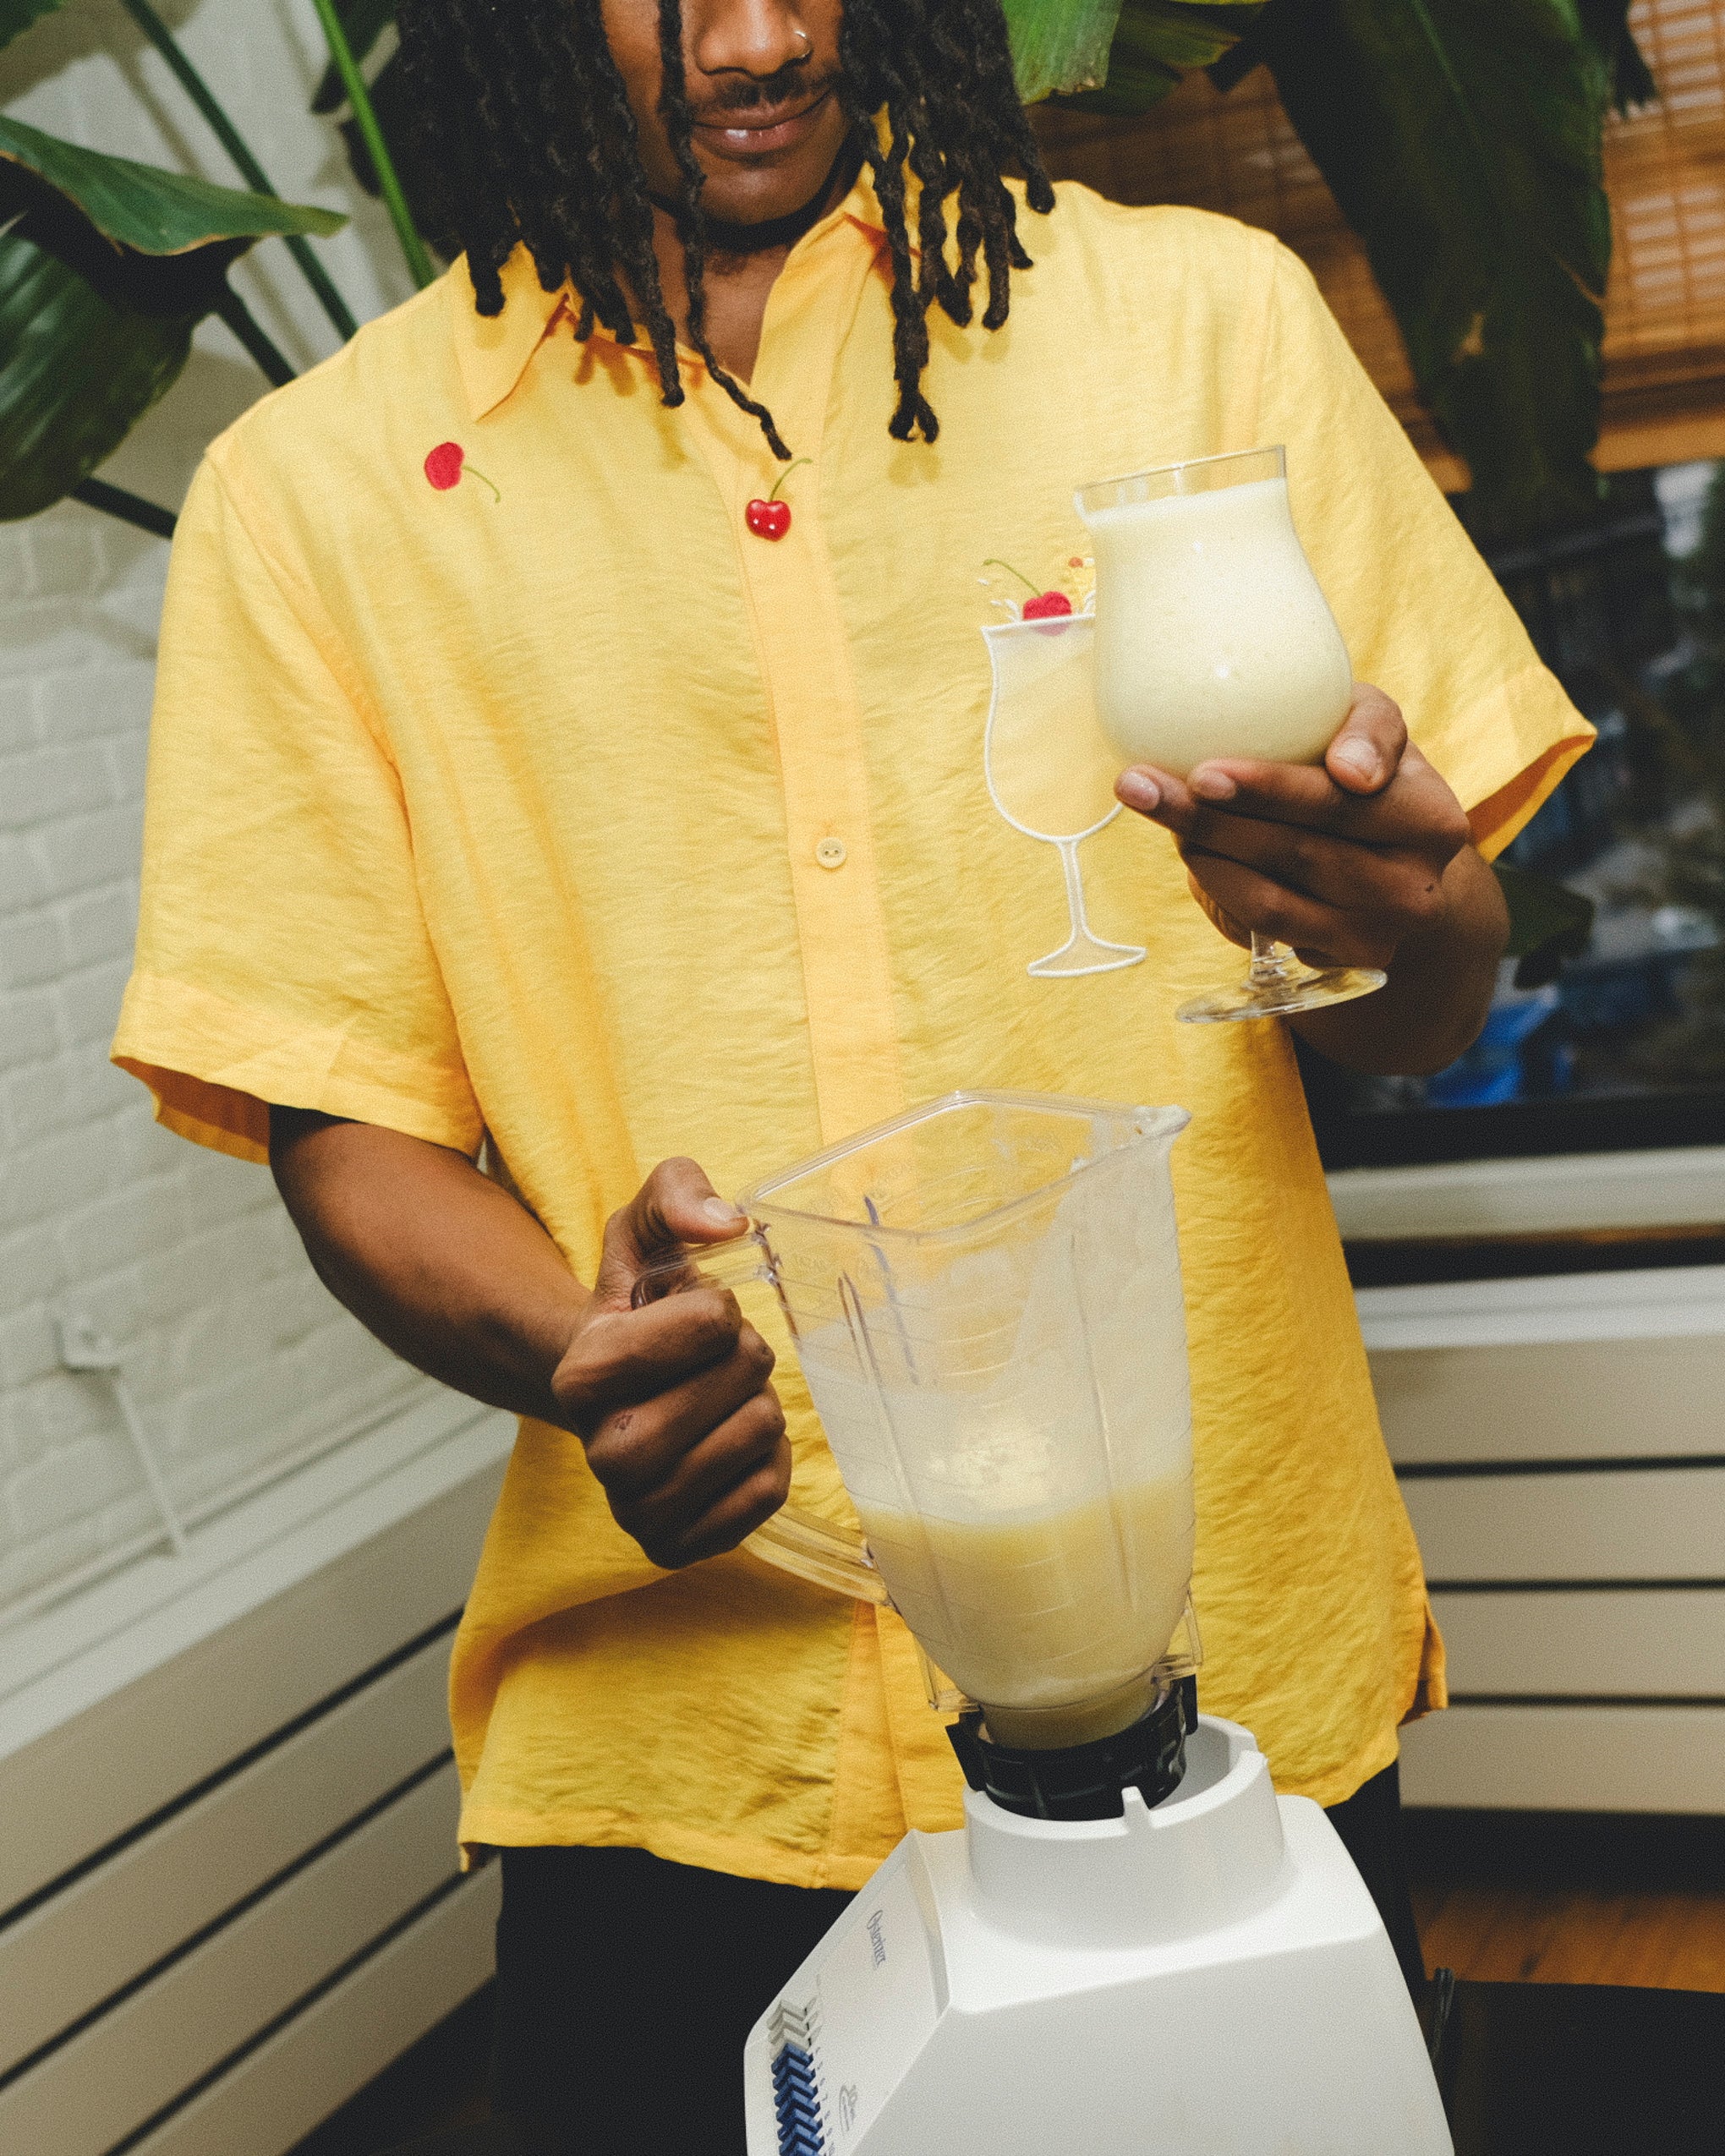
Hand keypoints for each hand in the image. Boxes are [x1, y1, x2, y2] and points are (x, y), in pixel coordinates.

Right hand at [550, 1158, 789, 1568]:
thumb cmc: (638, 1311)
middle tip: (716, 1359)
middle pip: (739, 1384)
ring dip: (759, 1405)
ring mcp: (637, 1510)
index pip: (707, 1325)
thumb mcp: (644, 1228)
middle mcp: (600, 1452)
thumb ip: (678, 1193)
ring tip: (719, 1400)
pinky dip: (768, 1460)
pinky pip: (767, 1493)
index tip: (692, 1313)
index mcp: (580, 1374)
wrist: (618, 1395)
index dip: (717, 1307)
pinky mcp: (677, 1547)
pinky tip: (727, 1444)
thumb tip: (728, 1223)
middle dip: (747, 1356)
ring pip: (758, 1437)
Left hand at [1114, 683, 1472, 971]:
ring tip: (1151, 803)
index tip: (1204, 773)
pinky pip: (1261, 922)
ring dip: (1200, 850)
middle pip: (1295, 850)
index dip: (1271, 789)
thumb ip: (1366, 728)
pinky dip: (1216, 883)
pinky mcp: (1339, 965)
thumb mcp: (1378, 732)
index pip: (1340, 802)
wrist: (1401, 869)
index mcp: (1431, 819)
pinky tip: (1189, 848)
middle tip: (1143, 785)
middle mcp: (1413, 888)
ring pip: (1269, 896)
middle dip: (1209, 817)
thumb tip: (1349, 771)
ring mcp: (1376, 936)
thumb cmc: (1371, 779)